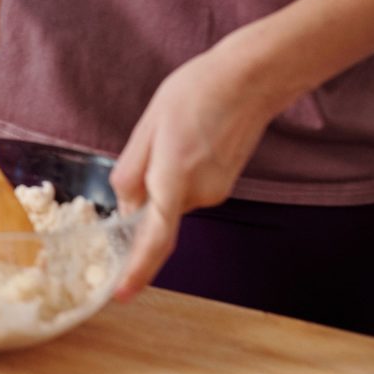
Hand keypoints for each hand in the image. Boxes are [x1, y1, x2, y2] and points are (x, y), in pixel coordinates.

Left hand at [110, 40, 279, 301]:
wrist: (251, 78)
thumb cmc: (197, 91)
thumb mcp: (149, 124)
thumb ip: (132, 170)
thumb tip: (125, 206)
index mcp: (173, 179)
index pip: (154, 240)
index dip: (137, 270)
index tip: (122, 294)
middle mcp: (198, 195)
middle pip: (157, 214)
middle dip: (144, 195)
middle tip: (151, 147)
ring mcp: (215, 192)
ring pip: (172, 201)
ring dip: (163, 181)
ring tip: (174, 135)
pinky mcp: (224, 185)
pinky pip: (189, 191)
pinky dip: (179, 176)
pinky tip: (188, 143)